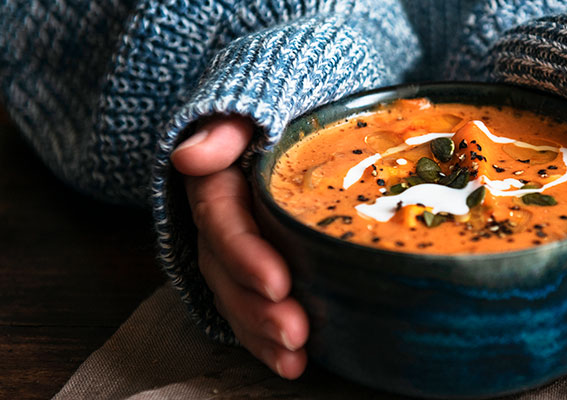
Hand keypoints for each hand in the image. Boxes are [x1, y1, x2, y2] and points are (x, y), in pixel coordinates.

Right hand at [171, 117, 308, 378]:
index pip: (221, 222)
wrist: (290, 110)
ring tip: (294, 360)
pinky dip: (266, 338)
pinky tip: (294, 363)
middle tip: (295, 333)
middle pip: (226, 271)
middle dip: (256, 308)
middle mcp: (218, 221)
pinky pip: (250, 306)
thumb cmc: (279, 103)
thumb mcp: (256, 99)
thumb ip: (227, 126)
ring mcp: (233, 248)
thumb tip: (191, 156)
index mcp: (216, 182)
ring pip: (235, 297)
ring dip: (261, 334)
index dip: (245, 255)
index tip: (278, 283)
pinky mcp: (252, 267)